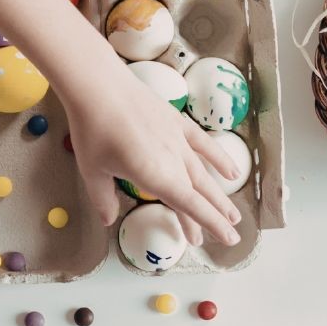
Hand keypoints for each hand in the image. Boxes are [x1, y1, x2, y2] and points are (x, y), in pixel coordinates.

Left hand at [60, 64, 242, 246]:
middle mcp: (174, 160)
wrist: (99, 86)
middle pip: (200, 193)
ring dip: (219, 194)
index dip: (211, 224)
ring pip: (204, 173)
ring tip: (233, 214)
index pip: (191, 207)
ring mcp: (178, 140)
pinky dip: (218, 158)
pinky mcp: (176, 122)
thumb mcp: (92, 171)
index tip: (229, 239)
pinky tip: (230, 171)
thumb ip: (104, 199)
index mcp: (156, 177)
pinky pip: (203, 144)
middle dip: (216, 216)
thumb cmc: (92, 130)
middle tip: (231, 235)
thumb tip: (109, 221)